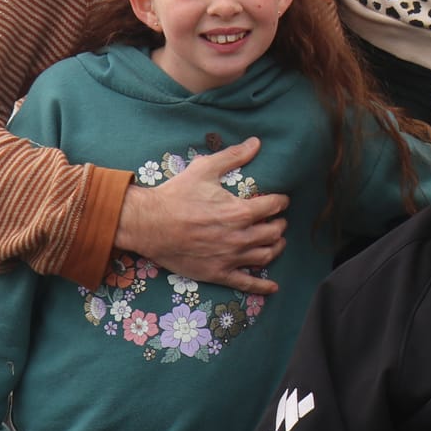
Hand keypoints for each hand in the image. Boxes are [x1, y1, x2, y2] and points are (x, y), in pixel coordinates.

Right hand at [114, 138, 288, 292]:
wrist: (148, 224)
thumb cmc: (176, 195)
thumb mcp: (205, 169)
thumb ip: (233, 156)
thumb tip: (256, 143)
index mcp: (239, 212)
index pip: (273, 207)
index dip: (281, 202)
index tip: (281, 200)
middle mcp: (239, 237)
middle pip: (273, 232)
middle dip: (280, 224)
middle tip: (278, 220)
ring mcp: (229, 257)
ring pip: (265, 256)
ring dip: (276, 248)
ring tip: (277, 242)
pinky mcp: (217, 273)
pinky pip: (246, 283)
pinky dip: (262, 286)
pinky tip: (272, 287)